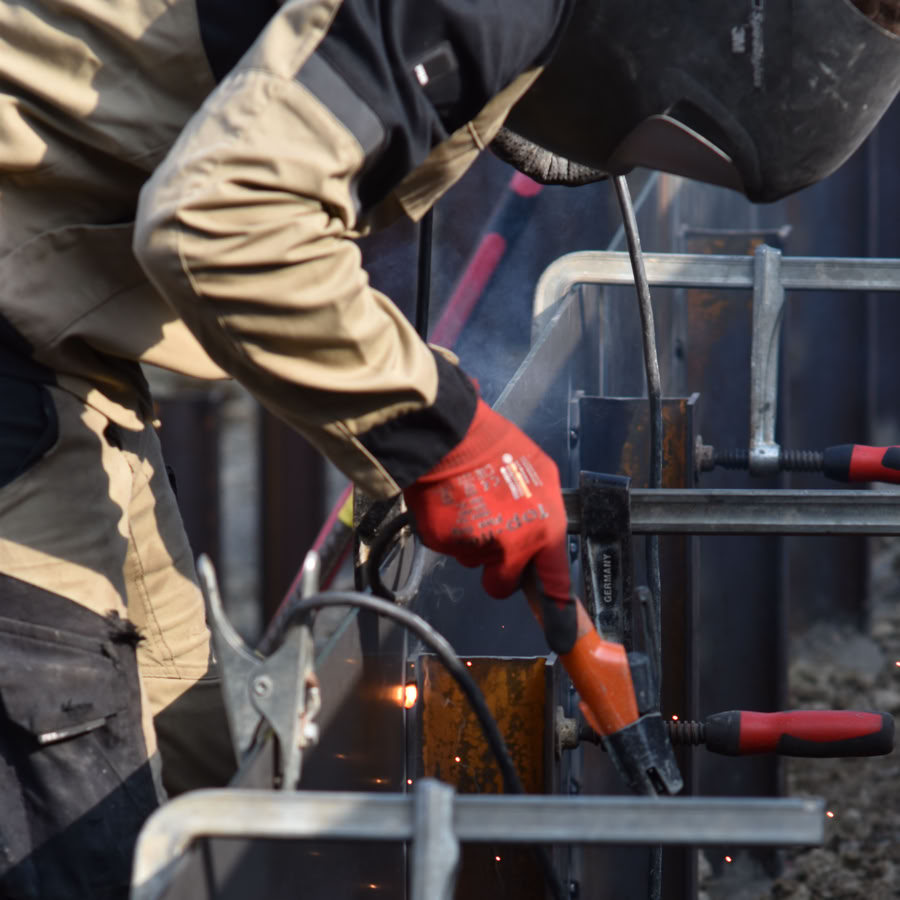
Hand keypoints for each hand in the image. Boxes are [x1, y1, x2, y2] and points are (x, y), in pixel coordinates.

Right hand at [403, 399, 575, 651]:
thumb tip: (542, 541)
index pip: (555, 582)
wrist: (450, 437)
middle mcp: (512, 546)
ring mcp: (475, 547)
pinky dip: (448, 531)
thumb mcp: (541, 475)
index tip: (562, 634)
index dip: (557, 610)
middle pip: (501, 585)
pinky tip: (451, 503)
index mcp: (543, 529)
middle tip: (491, 534)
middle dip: (496, 569)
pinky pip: (448, 548)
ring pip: (472, 562)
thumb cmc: (498, 449)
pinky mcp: (443, 543)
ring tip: (471, 502)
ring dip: (471, 542)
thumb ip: (545, 515)